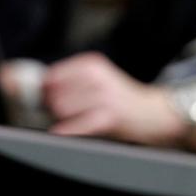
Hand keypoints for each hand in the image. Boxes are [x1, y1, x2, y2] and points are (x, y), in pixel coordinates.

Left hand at [42, 52, 187, 146]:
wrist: (154, 113)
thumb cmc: (122, 99)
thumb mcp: (99, 78)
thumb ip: (71, 80)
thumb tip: (40, 89)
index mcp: (93, 64)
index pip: (52, 76)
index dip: (48, 90)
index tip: (55, 97)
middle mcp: (98, 77)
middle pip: (54, 94)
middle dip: (56, 106)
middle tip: (72, 111)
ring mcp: (104, 98)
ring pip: (62, 110)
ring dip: (65, 119)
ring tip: (82, 118)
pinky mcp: (108, 118)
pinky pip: (74, 126)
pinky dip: (67, 131)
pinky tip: (70, 131)